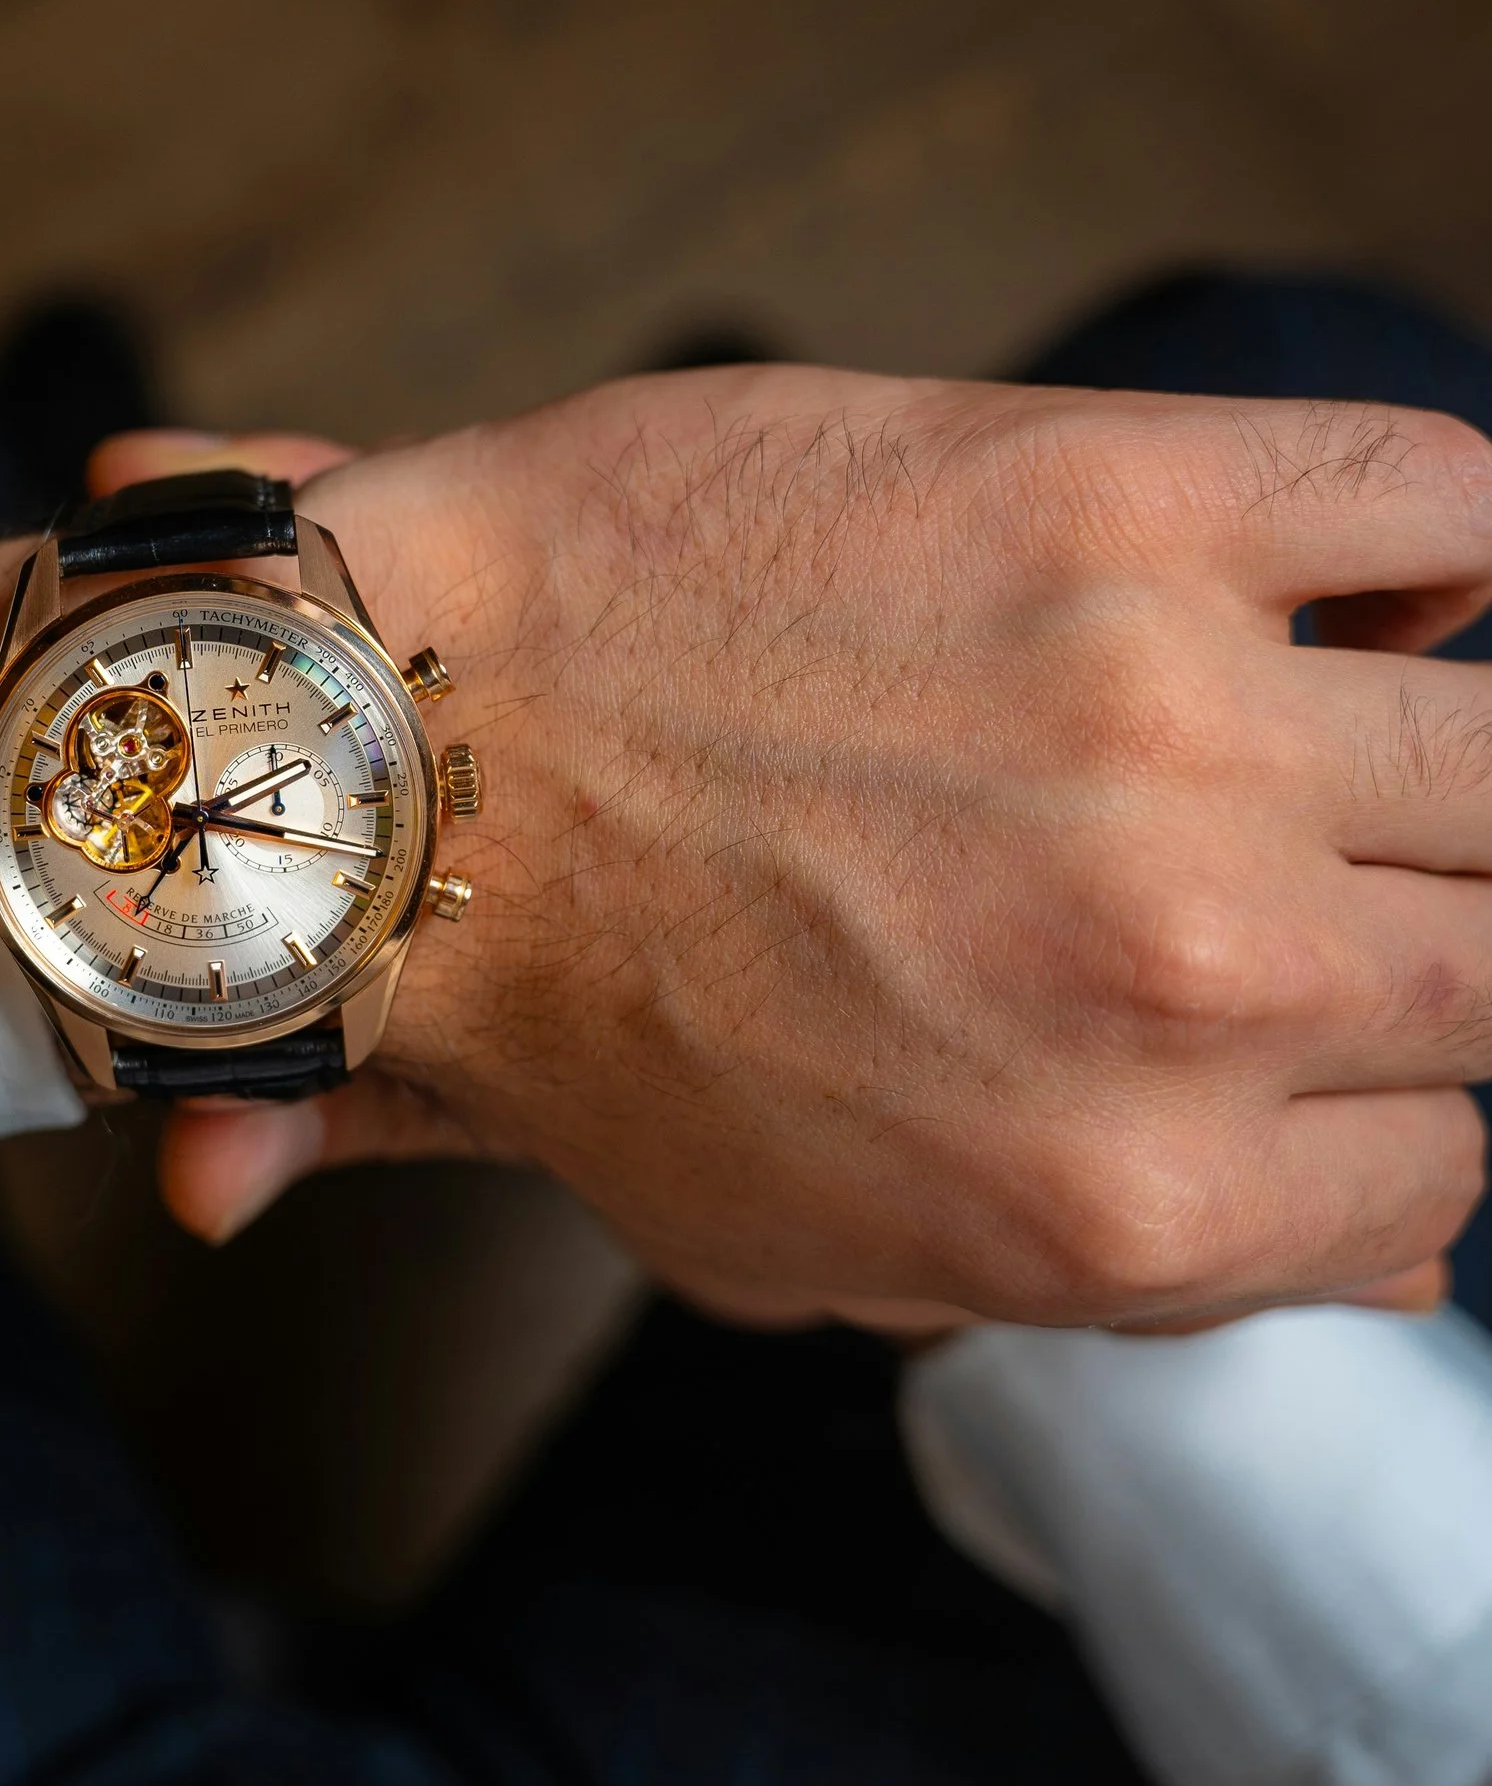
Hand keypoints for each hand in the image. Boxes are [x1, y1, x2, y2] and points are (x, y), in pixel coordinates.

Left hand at [86, 373, 1491, 1331]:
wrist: (398, 754)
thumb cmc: (583, 1012)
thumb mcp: (807, 1258)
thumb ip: (1125, 1282)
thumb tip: (1403, 1253)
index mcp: (1127, 1206)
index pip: (1443, 1172)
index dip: (1376, 1107)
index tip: (1303, 1038)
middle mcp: (1194, 985)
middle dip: (1412, 942)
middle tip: (1284, 880)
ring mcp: (1175, 729)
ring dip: (1434, 759)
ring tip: (1310, 735)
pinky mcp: (1125, 503)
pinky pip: (1445, 504)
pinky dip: (1443, 551)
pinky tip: (1353, 586)